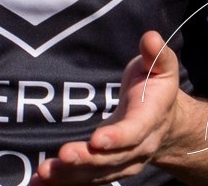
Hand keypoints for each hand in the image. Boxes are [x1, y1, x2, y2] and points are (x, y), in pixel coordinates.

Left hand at [35, 31, 180, 182]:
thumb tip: (150, 37)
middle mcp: (137, 148)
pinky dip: (65, 181)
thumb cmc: (156, 87)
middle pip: (111, 159)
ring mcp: (122, 162)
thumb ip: (156, 55)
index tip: (97, 139)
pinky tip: (40, 182)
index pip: (134, 132)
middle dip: (87, 159)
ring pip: (96, 173)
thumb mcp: (162, 68)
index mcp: (150, 120)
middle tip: (63, 155)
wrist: (167, 123)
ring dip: (70, 175)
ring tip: (44, 173)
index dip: (117, 137)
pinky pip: (86, 179)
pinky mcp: (106, 168)